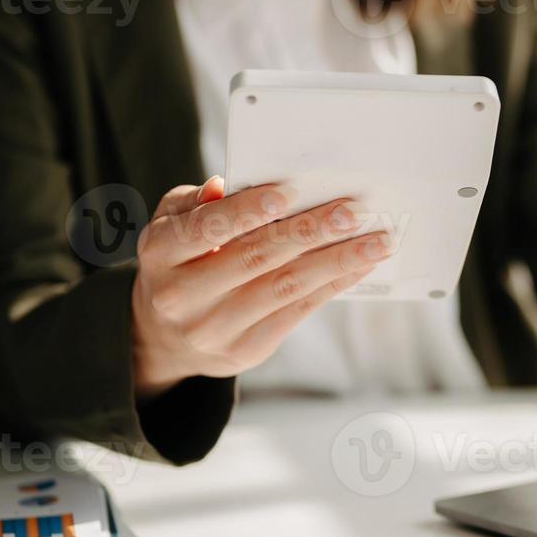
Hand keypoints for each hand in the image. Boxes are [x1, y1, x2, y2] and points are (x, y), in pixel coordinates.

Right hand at [130, 176, 393, 399]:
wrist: (165, 336)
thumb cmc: (180, 259)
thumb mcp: (172, 224)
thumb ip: (198, 204)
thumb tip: (229, 186)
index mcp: (160, 254)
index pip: (207, 229)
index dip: (248, 210)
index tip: (291, 191)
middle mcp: (181, 296)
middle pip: (256, 258)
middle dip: (311, 231)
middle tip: (353, 211)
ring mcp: (213, 329)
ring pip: (285, 288)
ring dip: (337, 261)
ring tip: (376, 241)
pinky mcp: (245, 350)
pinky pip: (297, 312)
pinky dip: (332, 285)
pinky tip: (359, 265)